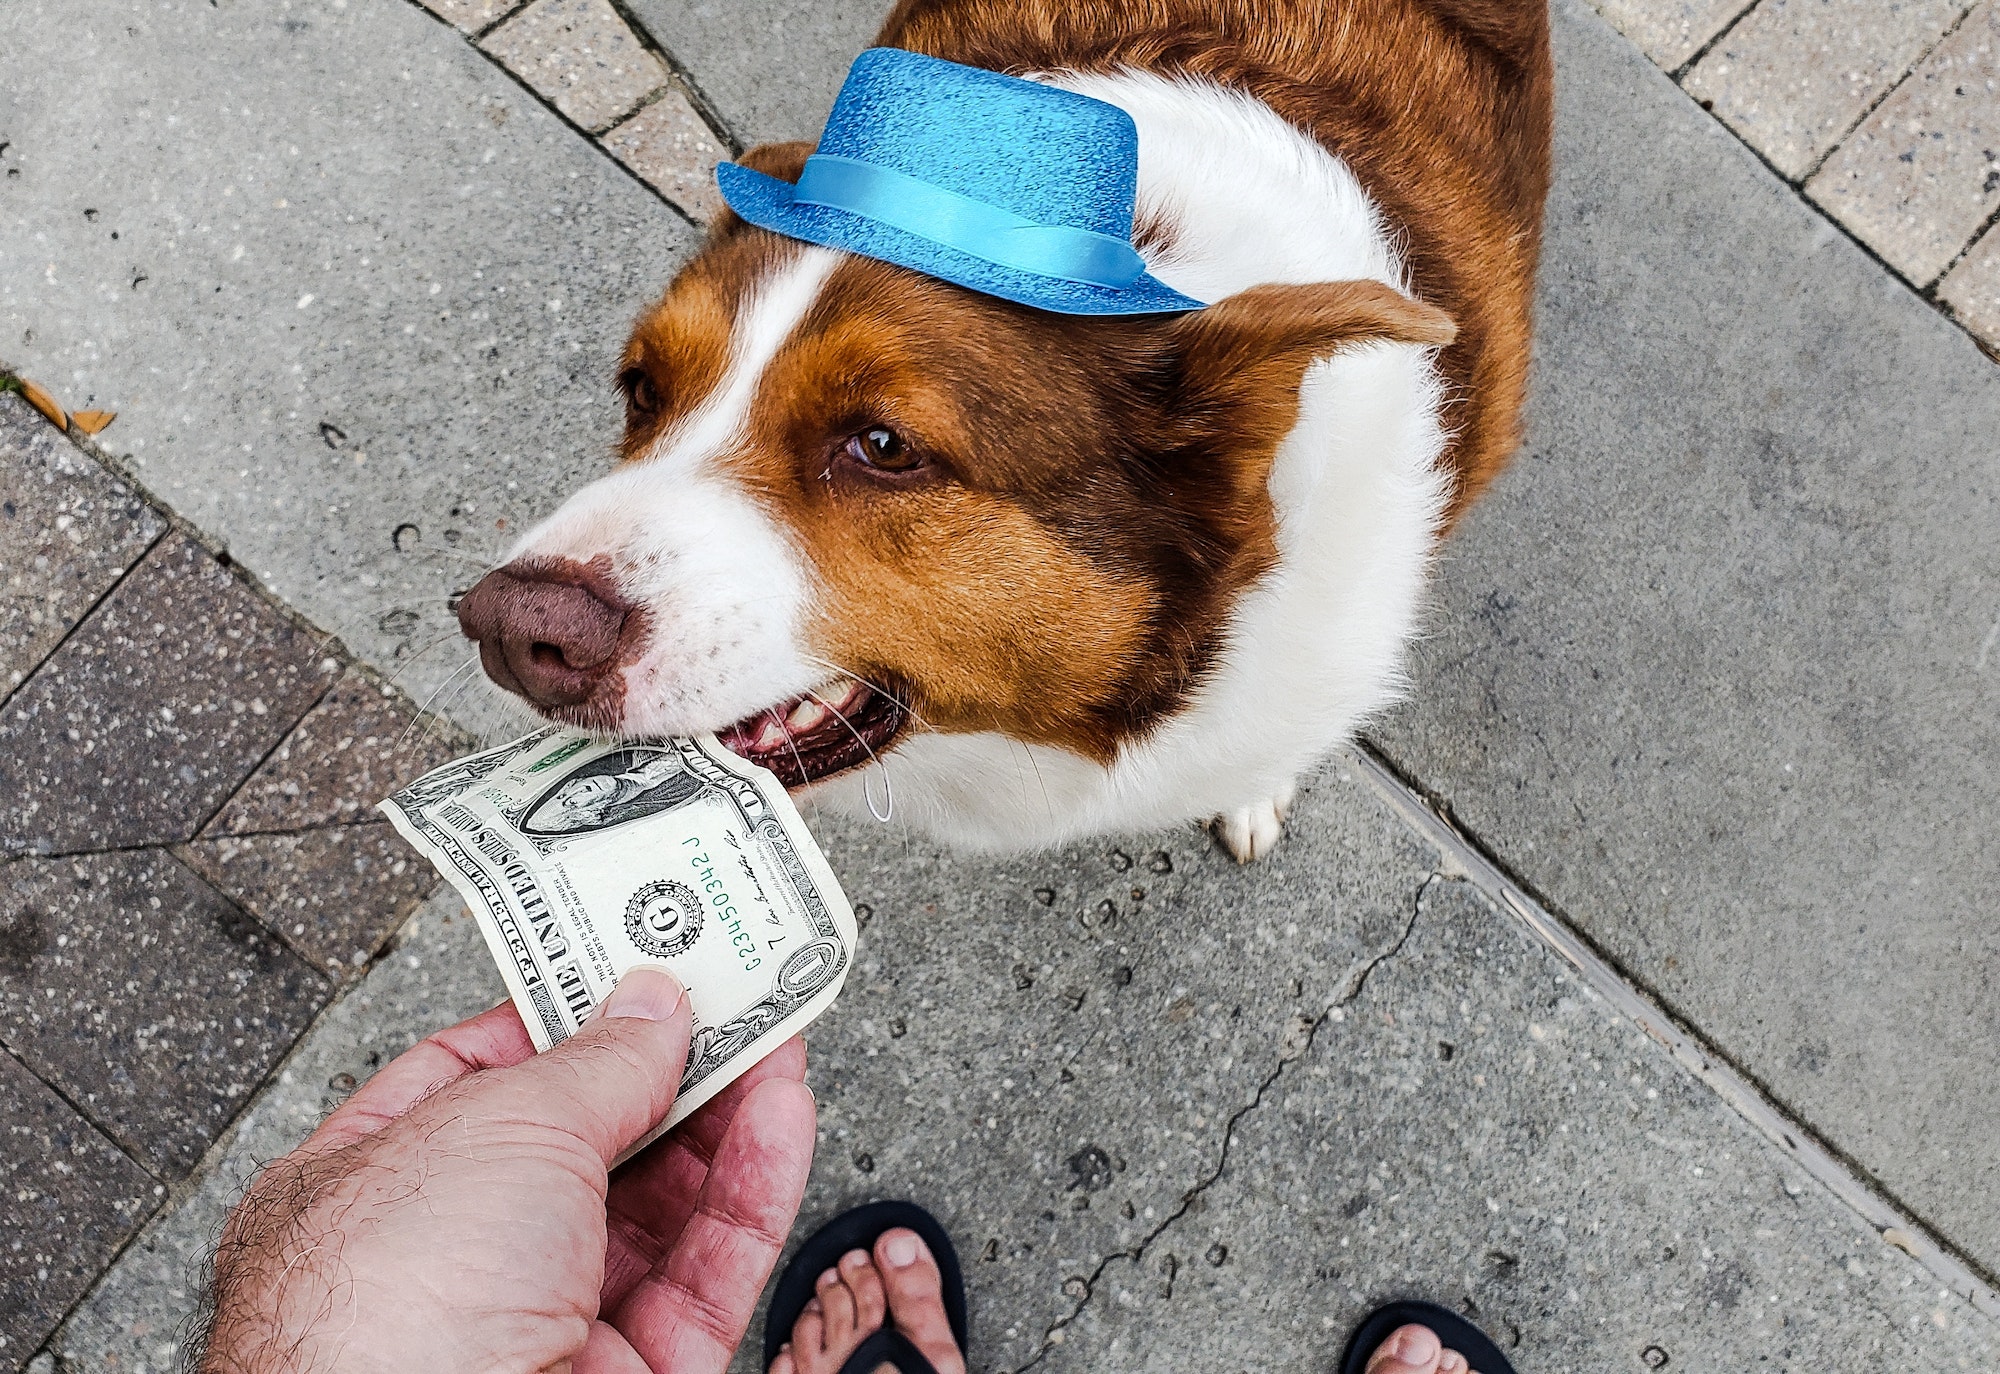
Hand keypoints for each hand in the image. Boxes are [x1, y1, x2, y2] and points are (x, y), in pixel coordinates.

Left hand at [195, 968, 815, 1373]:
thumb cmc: (384, 1324)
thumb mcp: (495, 1130)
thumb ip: (592, 1061)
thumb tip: (651, 1005)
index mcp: (372, 1191)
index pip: (480, 1080)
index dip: (568, 1016)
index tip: (639, 964)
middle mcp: (456, 1262)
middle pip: (588, 1141)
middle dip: (667, 1062)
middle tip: (732, 989)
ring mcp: (544, 1326)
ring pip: (661, 1205)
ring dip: (726, 1113)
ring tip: (777, 1035)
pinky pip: (709, 1271)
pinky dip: (755, 1188)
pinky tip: (782, 1116)